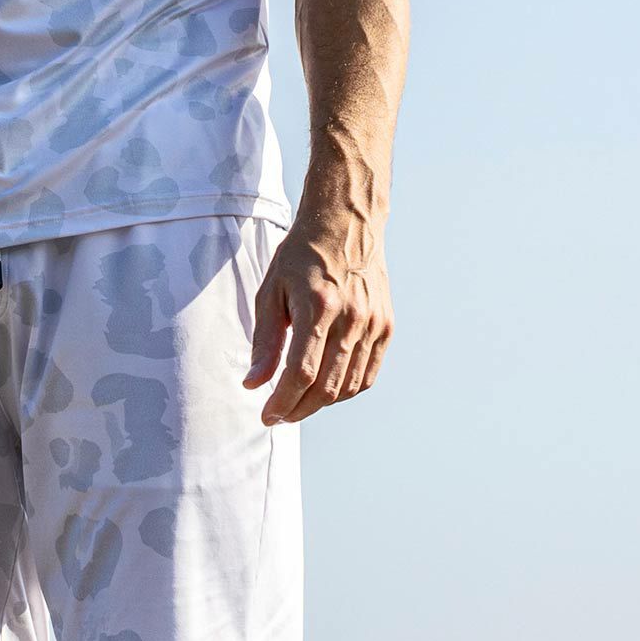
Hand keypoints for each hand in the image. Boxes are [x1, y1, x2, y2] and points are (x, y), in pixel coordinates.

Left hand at [243, 214, 393, 424]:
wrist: (346, 224)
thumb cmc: (301, 256)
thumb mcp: (272, 291)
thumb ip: (265, 341)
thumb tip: (253, 383)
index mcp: (318, 306)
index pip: (301, 372)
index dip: (282, 401)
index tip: (266, 416)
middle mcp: (351, 318)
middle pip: (326, 387)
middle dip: (298, 409)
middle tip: (279, 415)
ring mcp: (373, 324)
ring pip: (347, 386)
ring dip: (321, 403)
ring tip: (298, 402)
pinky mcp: (386, 326)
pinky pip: (367, 375)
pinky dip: (346, 390)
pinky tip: (326, 390)